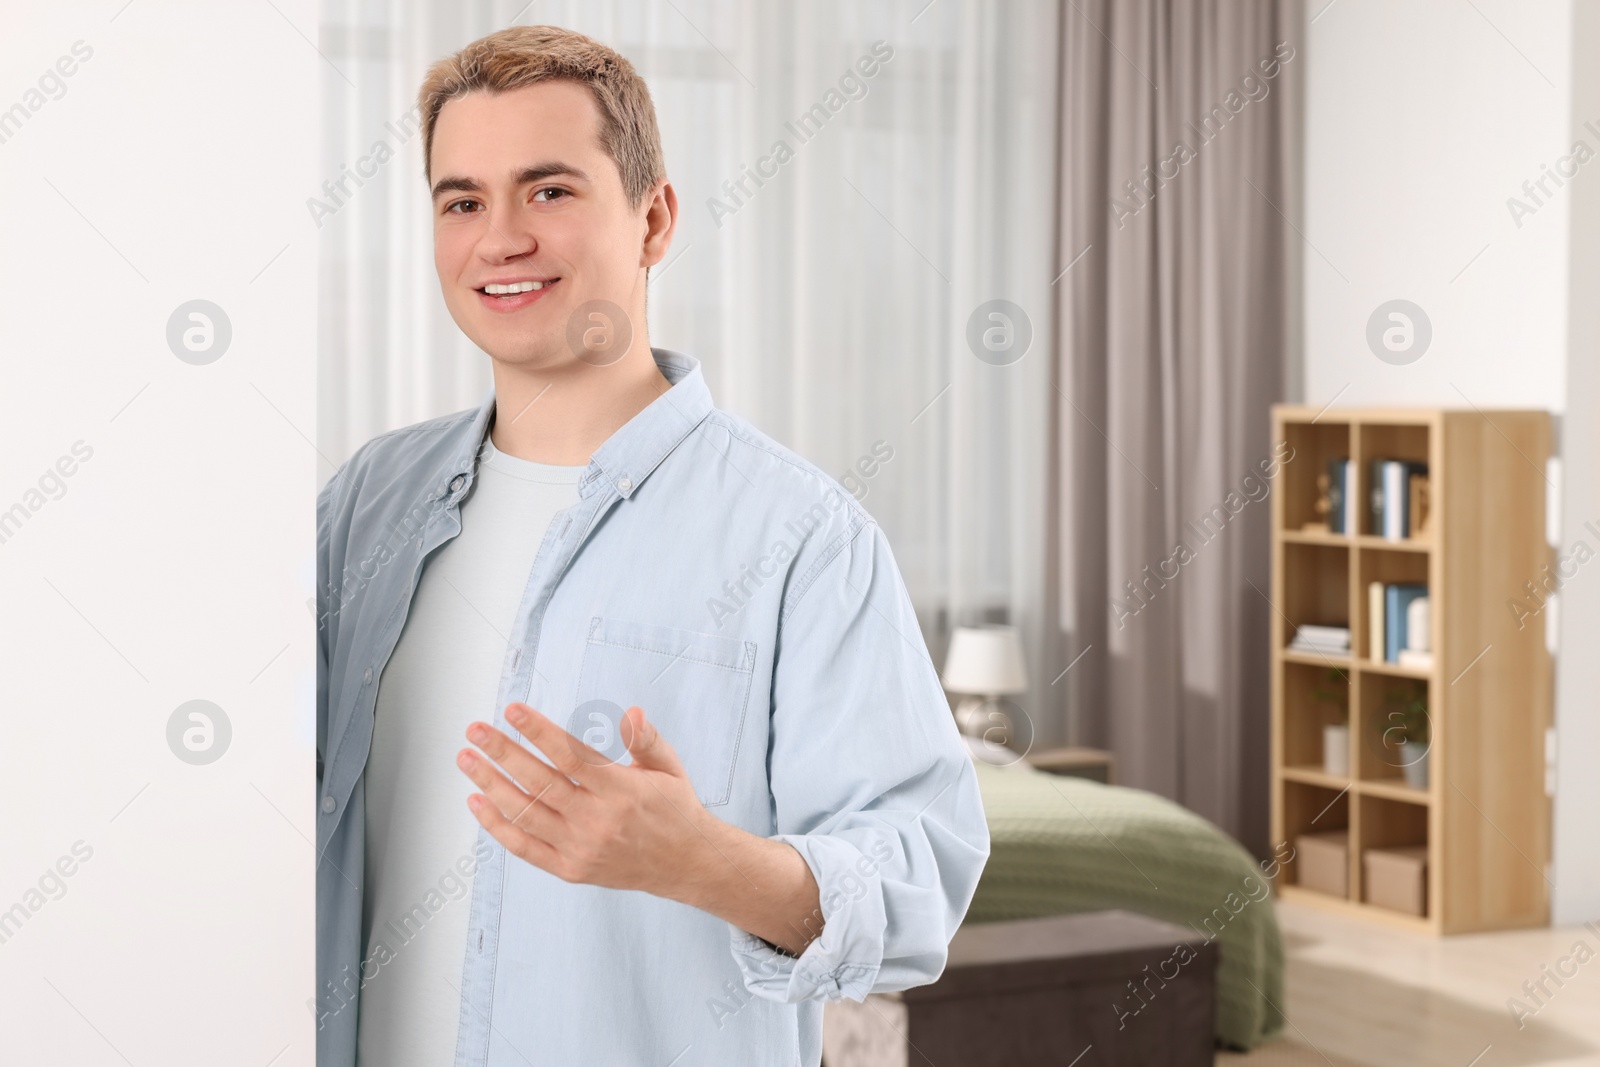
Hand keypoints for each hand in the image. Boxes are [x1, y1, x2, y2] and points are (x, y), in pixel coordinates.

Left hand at [456, 701, 712, 898]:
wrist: (687, 864)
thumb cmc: (674, 809)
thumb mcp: (668, 767)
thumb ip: (647, 739)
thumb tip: (632, 713)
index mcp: (621, 791)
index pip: (570, 756)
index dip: (538, 731)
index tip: (513, 710)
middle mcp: (597, 821)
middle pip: (539, 782)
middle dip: (502, 752)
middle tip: (475, 730)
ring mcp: (581, 848)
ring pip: (525, 814)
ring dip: (491, 784)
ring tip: (466, 759)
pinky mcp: (571, 869)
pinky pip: (525, 848)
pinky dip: (497, 826)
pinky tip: (477, 801)